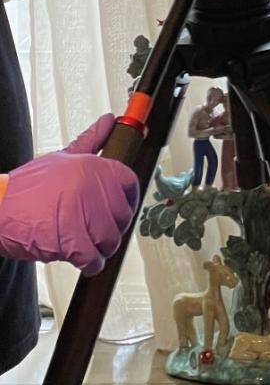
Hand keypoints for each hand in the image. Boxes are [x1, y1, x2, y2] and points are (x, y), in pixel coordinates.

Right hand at [0, 114, 139, 275]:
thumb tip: (109, 121)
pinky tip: (83, 259)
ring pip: (109, 238)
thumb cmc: (26, 189)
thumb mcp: (60, 158)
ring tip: (89, 245)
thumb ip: (90, 141)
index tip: (121, 207)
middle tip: (98, 230)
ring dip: (102, 247)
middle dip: (113, 227)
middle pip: (122, 215)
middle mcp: (88, 187)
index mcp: (90, 166)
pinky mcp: (68, 239)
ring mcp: (79, 213)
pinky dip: (90, 263)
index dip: (128, 198)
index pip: (129, 182)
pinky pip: (92, 257)